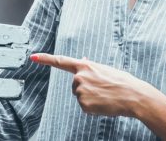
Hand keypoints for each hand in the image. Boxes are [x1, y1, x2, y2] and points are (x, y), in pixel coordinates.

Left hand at [31, 53, 152, 116]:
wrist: (133, 96)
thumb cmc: (122, 81)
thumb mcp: (104, 69)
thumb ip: (90, 66)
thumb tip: (82, 60)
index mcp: (85, 66)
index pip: (61, 61)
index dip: (45, 59)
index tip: (32, 57)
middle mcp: (79, 77)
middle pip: (75, 85)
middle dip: (86, 88)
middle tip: (102, 89)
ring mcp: (80, 91)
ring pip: (80, 97)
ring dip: (91, 98)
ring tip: (105, 96)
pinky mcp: (84, 104)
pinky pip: (85, 108)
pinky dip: (93, 108)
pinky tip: (104, 104)